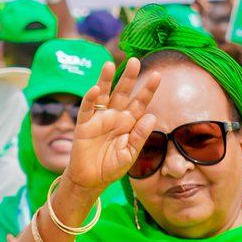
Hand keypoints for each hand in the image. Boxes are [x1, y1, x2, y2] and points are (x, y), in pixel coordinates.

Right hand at [64, 58, 159, 194]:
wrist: (91, 180)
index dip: (148, 89)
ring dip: (106, 80)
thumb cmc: (111, 167)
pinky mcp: (84, 124)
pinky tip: (95, 89)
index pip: (140, 102)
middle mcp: (115, 116)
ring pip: (104, 94)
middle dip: (128, 77)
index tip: (158, 75)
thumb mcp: (130, 154)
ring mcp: (99, 118)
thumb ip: (140, 137)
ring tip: (109, 64)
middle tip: (134, 61)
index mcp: (129, 122)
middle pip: (123, 92)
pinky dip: (90, 99)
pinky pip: (87, 108)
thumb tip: (151, 116)